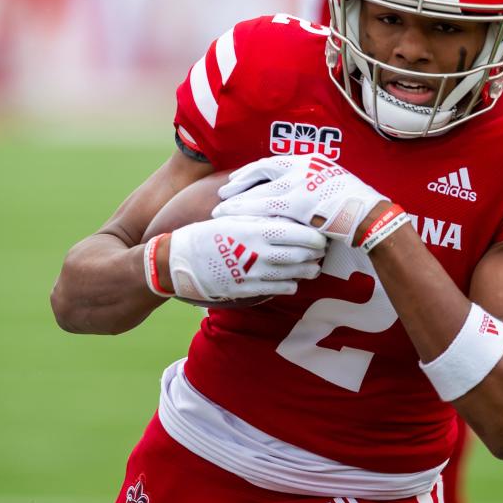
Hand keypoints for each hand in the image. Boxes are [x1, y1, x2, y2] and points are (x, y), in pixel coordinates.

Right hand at [168, 215, 327, 302]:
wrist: (180, 261)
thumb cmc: (209, 233)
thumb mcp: (235, 217)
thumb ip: (262, 216)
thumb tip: (288, 213)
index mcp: (257, 229)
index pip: (299, 232)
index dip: (315, 235)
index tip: (321, 233)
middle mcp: (260, 252)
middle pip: (302, 254)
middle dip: (316, 253)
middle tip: (322, 250)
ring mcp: (255, 273)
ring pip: (295, 273)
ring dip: (308, 270)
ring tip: (313, 266)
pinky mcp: (249, 289)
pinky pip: (280, 288)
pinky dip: (292, 284)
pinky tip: (294, 280)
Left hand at [213, 154, 387, 244]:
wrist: (371, 216)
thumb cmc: (354, 205)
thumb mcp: (331, 184)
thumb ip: (312, 183)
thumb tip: (298, 191)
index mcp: (309, 160)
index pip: (273, 162)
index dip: (252, 172)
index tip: (237, 180)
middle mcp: (303, 167)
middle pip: (261, 171)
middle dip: (239, 183)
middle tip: (223, 193)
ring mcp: (301, 184)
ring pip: (260, 191)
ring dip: (238, 201)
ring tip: (220, 210)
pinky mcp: (300, 203)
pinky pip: (268, 208)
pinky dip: (249, 213)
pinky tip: (236, 219)